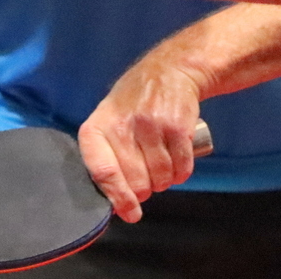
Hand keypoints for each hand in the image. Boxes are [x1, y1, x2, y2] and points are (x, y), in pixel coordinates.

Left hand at [78, 57, 204, 223]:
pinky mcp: (177, 127)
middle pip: (136, 181)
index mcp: (100, 125)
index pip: (102, 171)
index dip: (117, 197)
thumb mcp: (110, 118)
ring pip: (160, 178)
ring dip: (164, 182)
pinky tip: (177, 165)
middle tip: (147, 181)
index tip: (129, 212)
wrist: (171, 69)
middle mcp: (124, 125)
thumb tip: (116, 203)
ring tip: (162, 167)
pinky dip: (181, 174)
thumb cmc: (135, 100)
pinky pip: (181, 169)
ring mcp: (152, 125)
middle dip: (144, 190)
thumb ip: (108, 156)